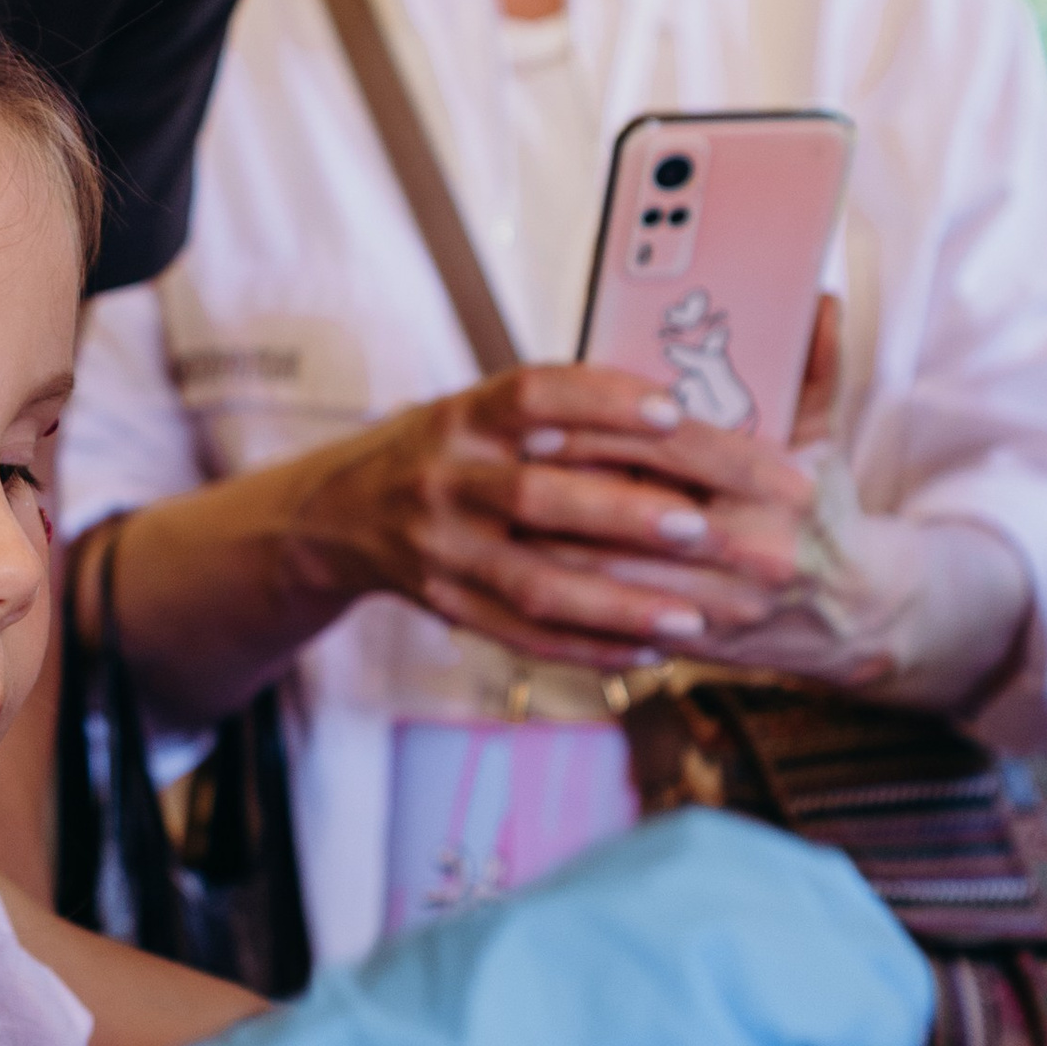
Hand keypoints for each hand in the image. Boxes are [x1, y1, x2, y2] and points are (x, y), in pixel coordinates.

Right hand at [283, 307, 836, 675]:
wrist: (342, 512)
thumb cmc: (450, 450)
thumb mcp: (484, 411)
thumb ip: (564, 414)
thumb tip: (688, 421)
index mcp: (466, 415)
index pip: (535, 394)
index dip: (603, 401)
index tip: (673, 411)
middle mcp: (447, 479)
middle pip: (539, 498)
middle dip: (626, 515)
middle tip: (704, 528)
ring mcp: (443, 551)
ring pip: (535, 584)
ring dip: (620, 604)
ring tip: (696, 618)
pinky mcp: (449, 607)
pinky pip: (526, 637)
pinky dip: (593, 647)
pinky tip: (655, 651)